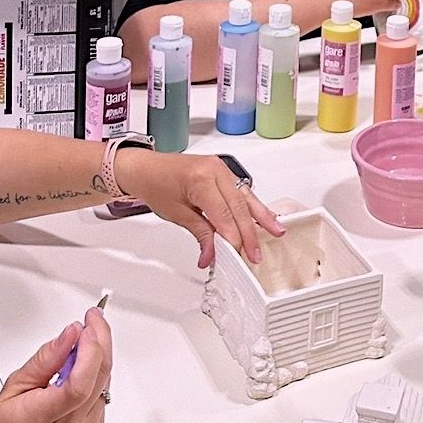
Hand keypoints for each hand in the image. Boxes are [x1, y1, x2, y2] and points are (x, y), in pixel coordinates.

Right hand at [0, 306, 111, 422]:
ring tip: (78, 352)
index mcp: (41, 420)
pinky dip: (94, 385)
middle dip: (100, 342)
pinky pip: (102, 404)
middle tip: (92, 322)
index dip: (90, 348)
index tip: (88, 324)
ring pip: (105, 388)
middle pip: (99, 379)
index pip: (79, 383)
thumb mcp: (10, 391)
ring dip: (97, 363)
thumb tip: (70, 335)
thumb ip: (44, 360)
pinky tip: (77, 382)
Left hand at [119, 149, 285, 268]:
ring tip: (277, 231)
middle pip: (239, 206)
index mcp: (201, 179)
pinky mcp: (222, 171)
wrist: (145, 167)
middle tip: (255, 254)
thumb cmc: (155, 184)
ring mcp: (221, 168)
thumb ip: (200, 234)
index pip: (224, 214)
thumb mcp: (176, 214)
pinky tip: (264, 215)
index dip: (233, 237)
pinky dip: (253, 205)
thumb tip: (212, 255)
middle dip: (249, 232)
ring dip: (261, 216)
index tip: (239, 256)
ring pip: (245, 196)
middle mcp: (215, 170)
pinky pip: (241, 190)